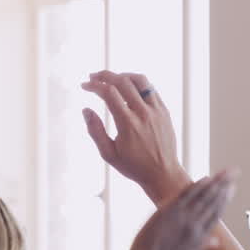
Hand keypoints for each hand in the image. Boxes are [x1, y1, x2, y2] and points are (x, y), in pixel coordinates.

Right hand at [81, 70, 188, 203]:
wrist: (163, 174)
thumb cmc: (134, 167)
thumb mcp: (108, 154)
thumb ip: (95, 131)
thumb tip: (86, 110)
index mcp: (128, 124)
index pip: (109, 93)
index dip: (94, 85)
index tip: (84, 86)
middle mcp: (143, 113)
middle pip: (122, 81)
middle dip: (105, 75)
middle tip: (93, 77)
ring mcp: (156, 110)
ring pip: (139, 80)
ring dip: (122, 75)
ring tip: (111, 79)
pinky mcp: (164, 111)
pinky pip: (150, 89)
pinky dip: (137, 83)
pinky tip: (128, 88)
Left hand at [125, 171, 234, 249]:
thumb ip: (203, 248)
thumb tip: (217, 242)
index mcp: (199, 237)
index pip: (215, 214)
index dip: (224, 200)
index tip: (232, 188)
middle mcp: (194, 226)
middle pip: (213, 202)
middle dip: (224, 186)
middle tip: (234, 172)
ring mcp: (182, 218)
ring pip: (202, 197)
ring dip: (214, 183)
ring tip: (224, 172)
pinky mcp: (167, 213)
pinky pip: (185, 196)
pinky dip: (196, 187)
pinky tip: (205, 178)